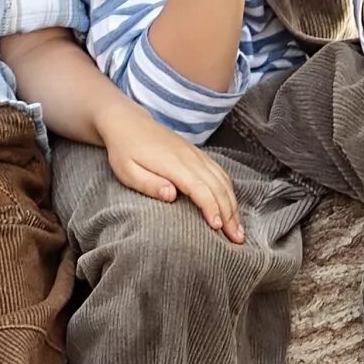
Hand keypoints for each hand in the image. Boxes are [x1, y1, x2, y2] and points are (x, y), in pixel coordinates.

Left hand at [101, 105, 243, 242]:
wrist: (129, 124)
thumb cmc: (125, 151)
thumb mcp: (127, 171)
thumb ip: (149, 184)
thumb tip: (171, 196)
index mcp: (174, 164)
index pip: (200, 188)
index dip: (211, 208)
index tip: (217, 227)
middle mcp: (190, 158)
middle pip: (218, 188)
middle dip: (229, 214)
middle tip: (236, 239)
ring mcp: (197, 155)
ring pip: (223, 181)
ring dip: (233, 205)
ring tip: (238, 229)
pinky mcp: (198, 155)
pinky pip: (221, 173)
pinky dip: (230, 192)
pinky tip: (232, 206)